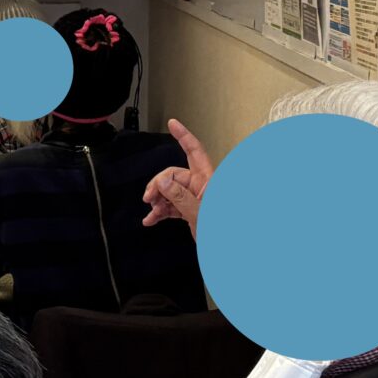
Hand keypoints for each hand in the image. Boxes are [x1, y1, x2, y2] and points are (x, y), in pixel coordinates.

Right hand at [140, 118, 214, 232]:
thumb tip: (163, 180)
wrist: (228, 253)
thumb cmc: (222, 234)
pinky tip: (151, 219)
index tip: (173, 124)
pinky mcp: (191, 210)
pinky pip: (172, 205)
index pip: (195, 152)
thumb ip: (180, 196)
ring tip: (152, 212)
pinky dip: (161, 212)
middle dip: (159, 185)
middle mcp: (203, 187)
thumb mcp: (198, 214)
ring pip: (170, 191)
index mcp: (209, 181)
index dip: (184, 136)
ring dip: (158, 201)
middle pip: (174, 175)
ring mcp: (196, 199)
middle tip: (149, 198)